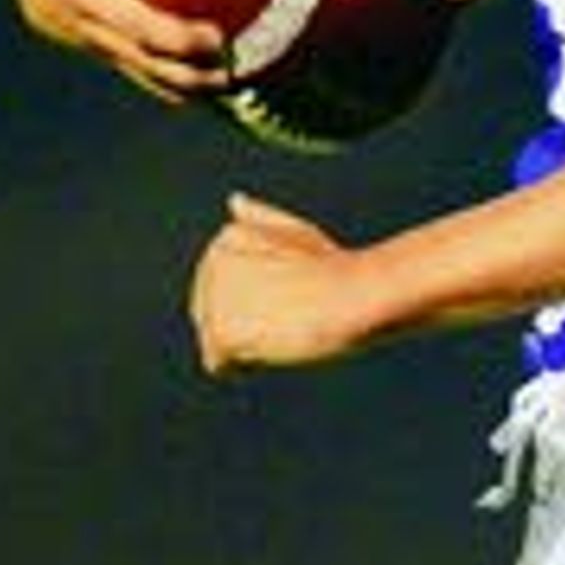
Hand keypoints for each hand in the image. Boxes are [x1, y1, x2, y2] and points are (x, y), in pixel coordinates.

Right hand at [11, 0, 229, 104]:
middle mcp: (91, 0)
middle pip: (138, 25)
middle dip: (179, 35)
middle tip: (219, 37)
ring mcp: (99, 35)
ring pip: (146, 64)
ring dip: (189, 75)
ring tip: (229, 76)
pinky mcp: (109, 57)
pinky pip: (147, 80)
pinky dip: (180, 91)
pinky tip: (217, 95)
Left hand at [190, 193, 370, 375]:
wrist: (354, 296)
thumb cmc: (335, 269)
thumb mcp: (296, 233)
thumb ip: (260, 220)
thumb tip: (234, 201)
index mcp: (227, 237)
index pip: (223, 288)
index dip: (260, 301)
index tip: (295, 295)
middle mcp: (211, 262)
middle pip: (213, 313)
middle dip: (248, 321)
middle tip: (294, 312)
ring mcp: (214, 295)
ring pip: (215, 338)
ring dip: (248, 341)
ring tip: (285, 325)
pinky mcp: (220, 327)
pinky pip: (216, 361)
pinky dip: (240, 363)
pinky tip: (271, 344)